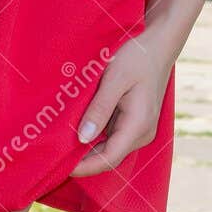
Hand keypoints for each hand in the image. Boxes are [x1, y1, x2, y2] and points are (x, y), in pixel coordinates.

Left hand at [69, 29, 173, 177]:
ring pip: (109, 148)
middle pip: (108, 157)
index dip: (84, 167)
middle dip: (82, 160)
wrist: (159, 45)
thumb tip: (83, 138)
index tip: (58, 167)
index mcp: (139, 125)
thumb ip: (99, 108)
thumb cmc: (137, 56)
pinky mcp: (135, 123)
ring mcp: (140, 129)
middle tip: (53, 156)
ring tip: (60, 145)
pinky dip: (95, 136)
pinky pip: (112, 136)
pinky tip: (76, 129)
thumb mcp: (115, 78)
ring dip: (87, 148)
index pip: (109, 158)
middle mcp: (142, 133)